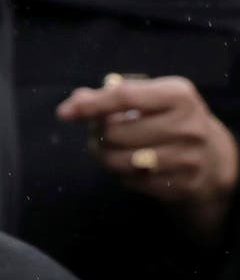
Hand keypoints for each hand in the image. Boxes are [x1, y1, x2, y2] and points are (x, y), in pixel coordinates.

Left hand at [58, 75, 239, 242]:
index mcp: (179, 95)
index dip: (91, 104)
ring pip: (120, 160)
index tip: (65, 113)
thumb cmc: (169, 120)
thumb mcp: (150, 99)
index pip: (125, 96)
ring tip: (110, 150)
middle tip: (99, 134)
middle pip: (116, 132)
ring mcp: (189, 157)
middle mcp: (188, 125)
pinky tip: (132, 166)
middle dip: (97, 135)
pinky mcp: (184, 184)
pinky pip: (132, 182)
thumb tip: (75, 100)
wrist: (213, 157)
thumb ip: (110, 97)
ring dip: (105, 157)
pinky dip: (122, 175)